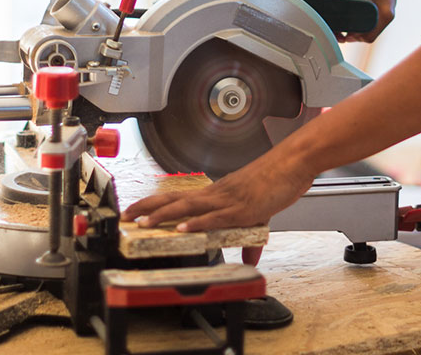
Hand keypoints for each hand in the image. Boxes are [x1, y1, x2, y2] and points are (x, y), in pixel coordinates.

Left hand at [121, 152, 315, 232]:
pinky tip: (183, 228)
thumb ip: (252, 239)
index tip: (137, 210)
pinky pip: (214, 217)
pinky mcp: (241, 208)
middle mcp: (217, 194)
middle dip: (149, 207)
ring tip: (144, 223)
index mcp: (217, 194)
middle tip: (126, 215)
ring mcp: (227, 200)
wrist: (293, 163)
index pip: (180, 197)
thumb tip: (250, 258)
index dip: (157, 203)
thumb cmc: (276, 181)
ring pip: (188, 207)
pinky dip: (198, 223)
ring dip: (164, 215)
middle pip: (175, 199)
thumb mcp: (261, 214)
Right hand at [303, 0, 398, 43]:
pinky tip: (331, 7)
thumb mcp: (387, 12)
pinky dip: (318, 2)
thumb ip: (372, 32)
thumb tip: (349, 39)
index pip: (320, 7)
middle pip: (313, 5)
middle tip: (341, 30)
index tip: (338, 33)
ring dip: (319, 11)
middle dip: (324, 20)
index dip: (326, 24)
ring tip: (338, 18)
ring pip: (309, 0)